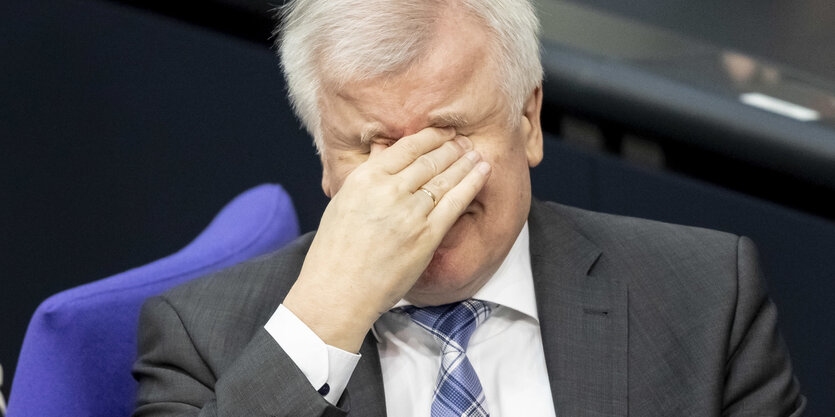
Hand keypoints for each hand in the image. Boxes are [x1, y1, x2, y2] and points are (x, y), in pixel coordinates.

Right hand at [283, 127, 490, 351]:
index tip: (442, 132)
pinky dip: (471, 184)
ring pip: (445, 178)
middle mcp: (388, 190)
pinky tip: (482, 173)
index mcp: (365, 179)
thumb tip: (381, 151)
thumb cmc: (335, 252)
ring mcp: (410, 213)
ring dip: (465, 162)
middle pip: (429, 160)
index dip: (430, 136)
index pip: (405, 147)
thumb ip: (366, 176)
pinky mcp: (426, 235)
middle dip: (451, 147)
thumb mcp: (343, 203)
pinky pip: (455, 202)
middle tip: (464, 142)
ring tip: (476, 154)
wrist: (338, 291)